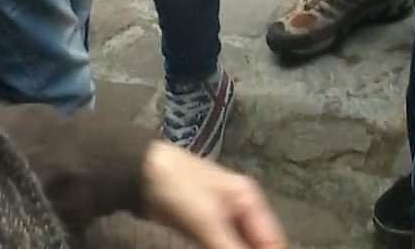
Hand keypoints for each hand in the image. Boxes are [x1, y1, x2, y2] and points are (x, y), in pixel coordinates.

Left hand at [142, 140, 287, 248]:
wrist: (142, 172)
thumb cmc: (181, 188)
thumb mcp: (208, 220)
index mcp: (249, 200)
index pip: (272, 240)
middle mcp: (241, 209)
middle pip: (257, 245)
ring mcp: (223, 219)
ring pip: (240, 247)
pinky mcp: (205, 228)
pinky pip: (223, 248)